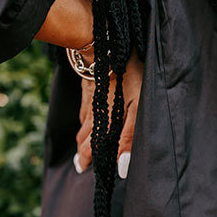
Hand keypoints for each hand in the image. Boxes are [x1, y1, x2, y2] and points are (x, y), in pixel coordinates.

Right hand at [74, 46, 143, 176]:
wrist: (105, 45)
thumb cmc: (127, 76)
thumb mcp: (136, 107)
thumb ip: (129, 136)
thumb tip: (121, 166)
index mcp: (105, 122)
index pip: (93, 147)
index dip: (90, 159)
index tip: (84, 170)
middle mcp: (94, 113)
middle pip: (85, 137)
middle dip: (83, 153)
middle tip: (80, 165)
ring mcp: (90, 98)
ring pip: (84, 123)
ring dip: (82, 137)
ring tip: (81, 148)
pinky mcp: (89, 85)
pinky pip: (84, 107)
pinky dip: (83, 119)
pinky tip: (85, 119)